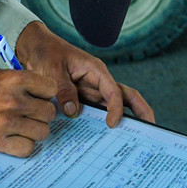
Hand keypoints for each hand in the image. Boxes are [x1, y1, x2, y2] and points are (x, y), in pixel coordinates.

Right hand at [0, 69, 57, 157]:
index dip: (46, 94)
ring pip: (43, 132)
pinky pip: (27, 148)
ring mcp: (7, 122)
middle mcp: (14, 101)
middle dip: (42, 115)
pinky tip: (17, 140)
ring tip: (25, 128)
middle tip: (32, 115)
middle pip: (50, 112)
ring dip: (36, 131)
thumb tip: (41, 93)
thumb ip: (21, 82)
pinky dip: (25, 146)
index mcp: (15, 80)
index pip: (51, 89)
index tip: (39, 98)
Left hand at [15, 21, 153, 126]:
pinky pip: (96, 111)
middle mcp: (99, 81)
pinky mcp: (83, 97)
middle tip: (151, 128)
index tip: (112, 124)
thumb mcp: (52, 70)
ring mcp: (92, 90)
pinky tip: (102, 139)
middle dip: (141, 110)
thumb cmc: (46, 53)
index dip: (116, 108)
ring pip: (114, 105)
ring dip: (124, 119)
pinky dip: (101, 122)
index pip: (114, 91)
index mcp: (96, 70)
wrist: (35, 48)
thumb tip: (74, 112)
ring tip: (132, 138)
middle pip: (126, 96)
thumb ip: (64, 90)